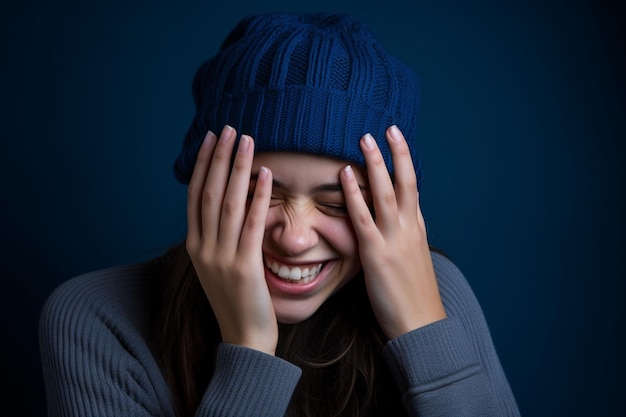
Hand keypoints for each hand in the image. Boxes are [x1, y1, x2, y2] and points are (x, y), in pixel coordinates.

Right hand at [186, 126, 277, 354]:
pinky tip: (266, 175)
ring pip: (228, 203)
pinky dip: (259, 197)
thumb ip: (216, 237)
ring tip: (246, 140)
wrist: (243, 338)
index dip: (203, 166)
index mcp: (195, 246)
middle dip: (219, 158)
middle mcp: (203, 248)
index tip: (211, 140)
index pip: (195, 196)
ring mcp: (221, 257)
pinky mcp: (244, 267)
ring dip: (238, 169)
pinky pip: (253, 224)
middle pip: (210, 193)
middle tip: (228, 128)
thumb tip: (224, 205)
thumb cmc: (235, 299)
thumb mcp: (216, 266)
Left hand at [340, 125, 446, 338]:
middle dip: (397, 153)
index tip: (397, 141)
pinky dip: (353, 194)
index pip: (413, 189)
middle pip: (406, 182)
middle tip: (387, 128)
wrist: (420, 324)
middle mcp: (410, 229)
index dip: (406, 164)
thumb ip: (404, 239)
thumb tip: (397, 225)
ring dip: (376, 163)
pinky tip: (344, 175)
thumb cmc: (413, 297)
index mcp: (418, 229)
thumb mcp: (413, 261)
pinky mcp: (376, 254)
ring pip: (387, 192)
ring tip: (365, 138)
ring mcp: (394, 239)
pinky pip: (363, 218)